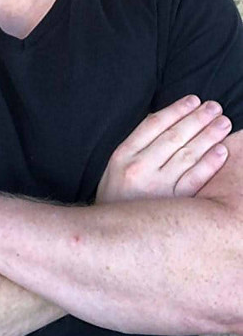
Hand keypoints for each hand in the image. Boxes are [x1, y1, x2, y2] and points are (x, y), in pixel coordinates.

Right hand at [96, 95, 231, 203]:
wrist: (113, 235)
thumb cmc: (118, 194)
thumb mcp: (116, 164)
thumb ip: (137, 144)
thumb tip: (162, 119)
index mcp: (124, 154)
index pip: (154, 124)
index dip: (176, 110)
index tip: (194, 100)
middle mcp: (140, 168)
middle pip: (174, 137)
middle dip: (197, 119)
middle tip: (215, 107)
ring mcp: (157, 187)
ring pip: (187, 155)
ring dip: (208, 136)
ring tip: (223, 123)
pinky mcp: (172, 205)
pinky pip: (194, 181)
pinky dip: (209, 165)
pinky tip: (221, 151)